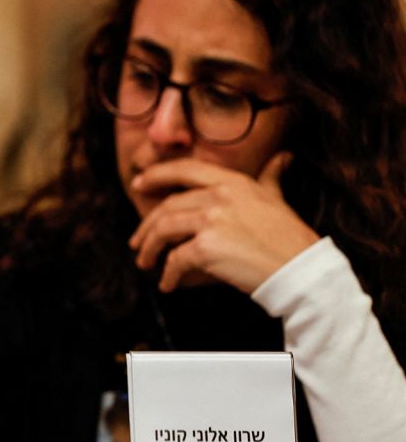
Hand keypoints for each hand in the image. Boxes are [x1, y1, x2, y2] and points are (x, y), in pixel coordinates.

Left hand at [128, 153, 318, 293]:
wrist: (302, 271)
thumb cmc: (290, 238)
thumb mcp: (278, 199)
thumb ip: (272, 177)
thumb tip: (284, 158)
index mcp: (233, 182)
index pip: (184, 169)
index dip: (157, 175)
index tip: (138, 184)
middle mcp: (220, 196)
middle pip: (168, 206)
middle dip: (147, 226)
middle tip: (137, 242)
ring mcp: (212, 220)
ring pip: (164, 230)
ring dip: (149, 248)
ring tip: (145, 262)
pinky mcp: (206, 248)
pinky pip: (175, 260)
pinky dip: (168, 273)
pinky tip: (167, 283)